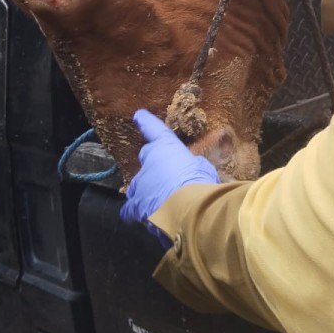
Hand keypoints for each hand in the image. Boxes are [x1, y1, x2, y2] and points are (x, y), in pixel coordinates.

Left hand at [119, 110, 218, 246]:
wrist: (189, 209)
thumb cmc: (200, 182)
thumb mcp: (203, 168)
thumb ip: (192, 166)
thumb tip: (189, 169)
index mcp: (166, 147)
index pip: (154, 129)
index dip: (146, 122)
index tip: (138, 115)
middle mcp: (149, 161)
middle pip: (146, 158)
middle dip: (154, 165)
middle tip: (166, 177)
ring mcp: (140, 184)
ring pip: (138, 184)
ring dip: (146, 190)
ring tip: (159, 201)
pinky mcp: (135, 205)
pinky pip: (130, 209)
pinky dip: (135, 212)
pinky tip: (142, 217)